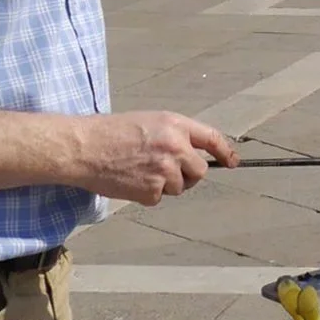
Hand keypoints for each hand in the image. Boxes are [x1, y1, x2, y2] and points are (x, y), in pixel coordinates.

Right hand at [69, 112, 238, 205]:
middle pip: (200, 171)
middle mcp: (176, 147)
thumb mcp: (151, 121)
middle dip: (188, 174)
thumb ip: (175, 135)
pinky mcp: (151, 190)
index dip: (226, 152)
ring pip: (179, 187)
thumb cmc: (114, 132)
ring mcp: (165, 170)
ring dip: (165, 184)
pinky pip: (158, 198)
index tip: (233, 162)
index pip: (212, 139)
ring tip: (141, 171)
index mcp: (176, 126)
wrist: (86, 147)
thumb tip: (193, 153)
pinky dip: (147, 194)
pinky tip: (131, 181)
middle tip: (168, 171)